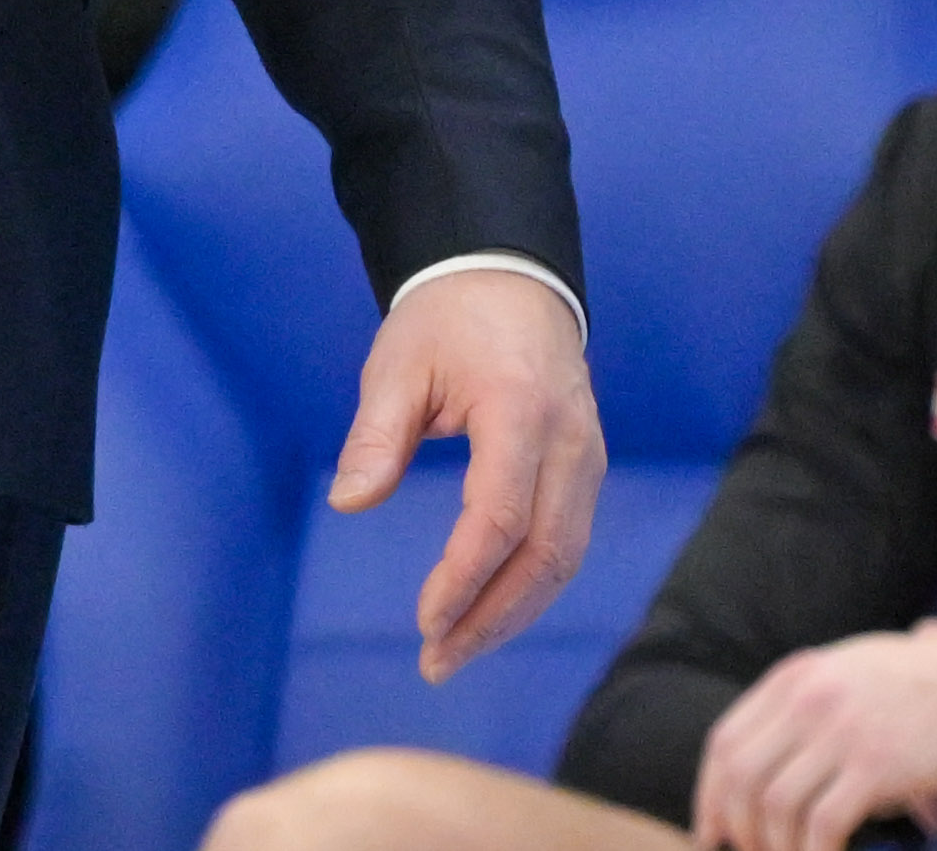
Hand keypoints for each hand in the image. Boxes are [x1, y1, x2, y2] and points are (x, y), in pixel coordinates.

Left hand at [331, 269, 602, 681]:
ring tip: (456, 650)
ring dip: (514, 613)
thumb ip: (376, 436)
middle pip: (544, 555)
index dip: (464, 579)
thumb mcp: (397, 365)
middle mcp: (569, 440)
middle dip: (491, 618)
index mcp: (520, 410)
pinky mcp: (588, 465)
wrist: (510, 276)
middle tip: (436, 661)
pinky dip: (531, 586)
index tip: (423, 622)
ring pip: (564, 558)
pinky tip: (489, 611)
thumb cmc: (446, 319)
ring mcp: (588, 454)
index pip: (500, 517)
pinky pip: (568, 541)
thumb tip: (348, 503)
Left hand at [690, 609, 936, 850]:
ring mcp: (842, 730)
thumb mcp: (855, 672)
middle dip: (738, 829)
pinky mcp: (878, 765)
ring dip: (777, 848)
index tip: (712, 833)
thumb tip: (772, 764)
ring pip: (775, 808)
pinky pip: (822, 826)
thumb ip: (810, 705)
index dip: (711, 795)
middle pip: (739, 777)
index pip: (725, 742)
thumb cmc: (932, 683)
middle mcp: (808, 698)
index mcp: (797, 675)